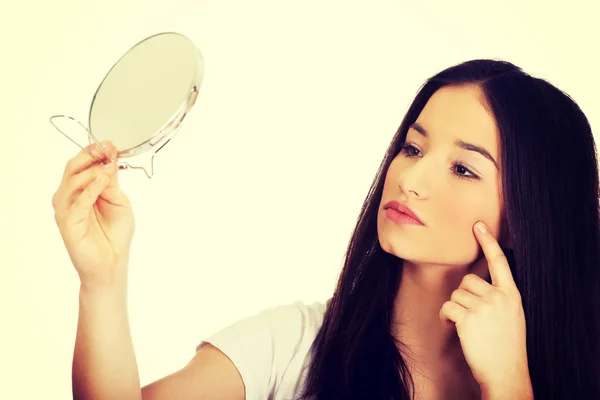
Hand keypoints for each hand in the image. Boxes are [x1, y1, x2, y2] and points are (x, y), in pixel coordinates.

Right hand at [52, 141, 134, 290]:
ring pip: (72, 181)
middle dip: (90, 155)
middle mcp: (69, 197)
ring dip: (92, 171)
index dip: (95, 151)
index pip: (82, 164)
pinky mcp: (67, 222)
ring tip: (109, 167)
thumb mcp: (119, 201)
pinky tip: (103, 180)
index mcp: (81, 189)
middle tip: (107, 149)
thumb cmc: (115, 234)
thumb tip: (110, 160)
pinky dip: (91, 189)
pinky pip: (77, 202)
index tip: (111, 143)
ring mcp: (66, 209)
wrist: (112, 262)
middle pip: (73, 168)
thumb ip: (112, 182)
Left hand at [439, 221, 530, 393]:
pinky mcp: (468, 317)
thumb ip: (499, 297)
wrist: (505, 372)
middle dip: (463, 296)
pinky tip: (453, 328)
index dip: (488, 242)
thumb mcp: (511, 316)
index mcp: (511, 294)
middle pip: (468, 280)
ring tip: (465, 326)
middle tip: (470, 316)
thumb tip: (477, 284)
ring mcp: (484, 306)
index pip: (500, 262)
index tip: (478, 225)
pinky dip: (445, 317)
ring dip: (454, 309)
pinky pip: (447, 306)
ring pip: (456, 294)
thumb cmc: (505, 346)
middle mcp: (499, 296)